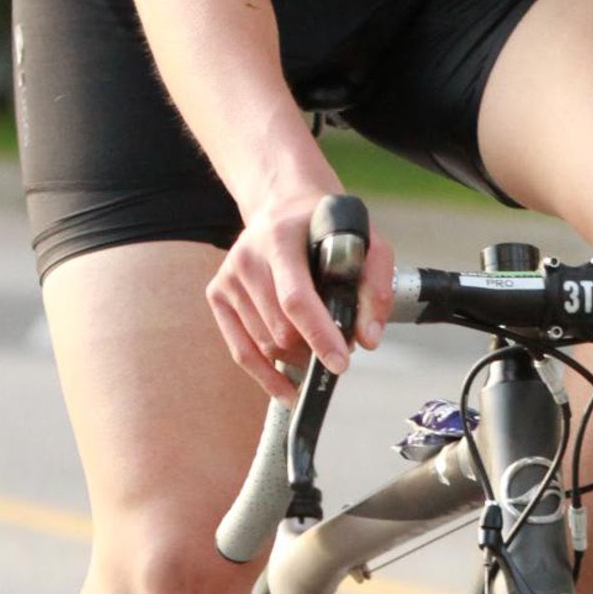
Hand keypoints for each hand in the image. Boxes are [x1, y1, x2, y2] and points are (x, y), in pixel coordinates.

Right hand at [207, 193, 397, 400]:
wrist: (282, 205)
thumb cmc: (325, 227)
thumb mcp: (366, 241)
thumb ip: (375, 287)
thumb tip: (367, 338)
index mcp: (280, 239)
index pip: (295, 299)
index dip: (319, 335)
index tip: (340, 363)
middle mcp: (247, 258)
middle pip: (280, 329)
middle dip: (313, 348)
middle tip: (339, 348)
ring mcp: (228, 278)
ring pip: (264, 344)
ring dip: (295, 359)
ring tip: (317, 350)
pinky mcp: (217, 295)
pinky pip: (241, 351)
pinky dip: (266, 376)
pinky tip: (287, 389)